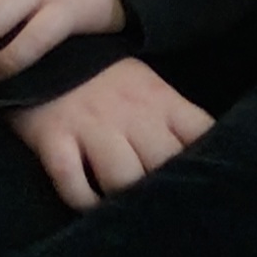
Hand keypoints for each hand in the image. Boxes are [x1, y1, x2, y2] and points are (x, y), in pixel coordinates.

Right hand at [7, 55, 215, 212]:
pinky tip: (87, 204)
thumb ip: (173, 120)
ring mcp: (93, 126)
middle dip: (164, 189)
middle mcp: (133, 115)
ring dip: (122, 200)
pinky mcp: (54, 137)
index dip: (207, 160)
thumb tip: (199, 155)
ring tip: (121, 210)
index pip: (201, 132)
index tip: (205, 181)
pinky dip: (81, 201)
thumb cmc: (107, 77)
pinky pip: (72, 182)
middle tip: (158, 206)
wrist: (48, 47)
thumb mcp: (150, 88)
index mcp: (162, 100)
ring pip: (122, 178)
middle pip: (163, 163)